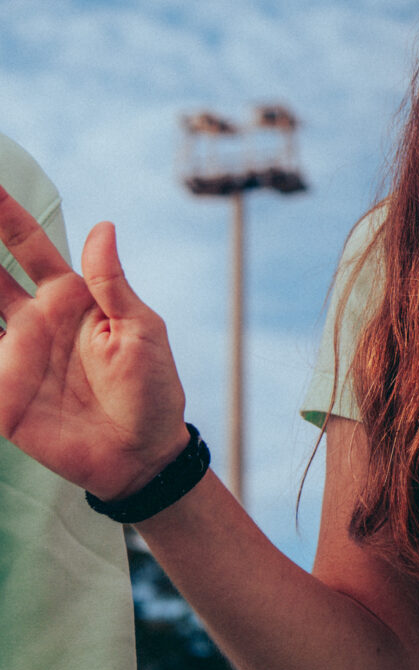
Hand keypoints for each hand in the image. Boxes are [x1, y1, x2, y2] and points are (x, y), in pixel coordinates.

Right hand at [0, 188, 190, 499]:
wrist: (142, 456)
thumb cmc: (152, 390)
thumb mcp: (140, 331)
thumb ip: (112, 284)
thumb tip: (103, 226)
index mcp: (70, 297)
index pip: (27, 244)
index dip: (3, 213)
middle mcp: (34, 319)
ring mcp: (14, 354)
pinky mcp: (2, 391)